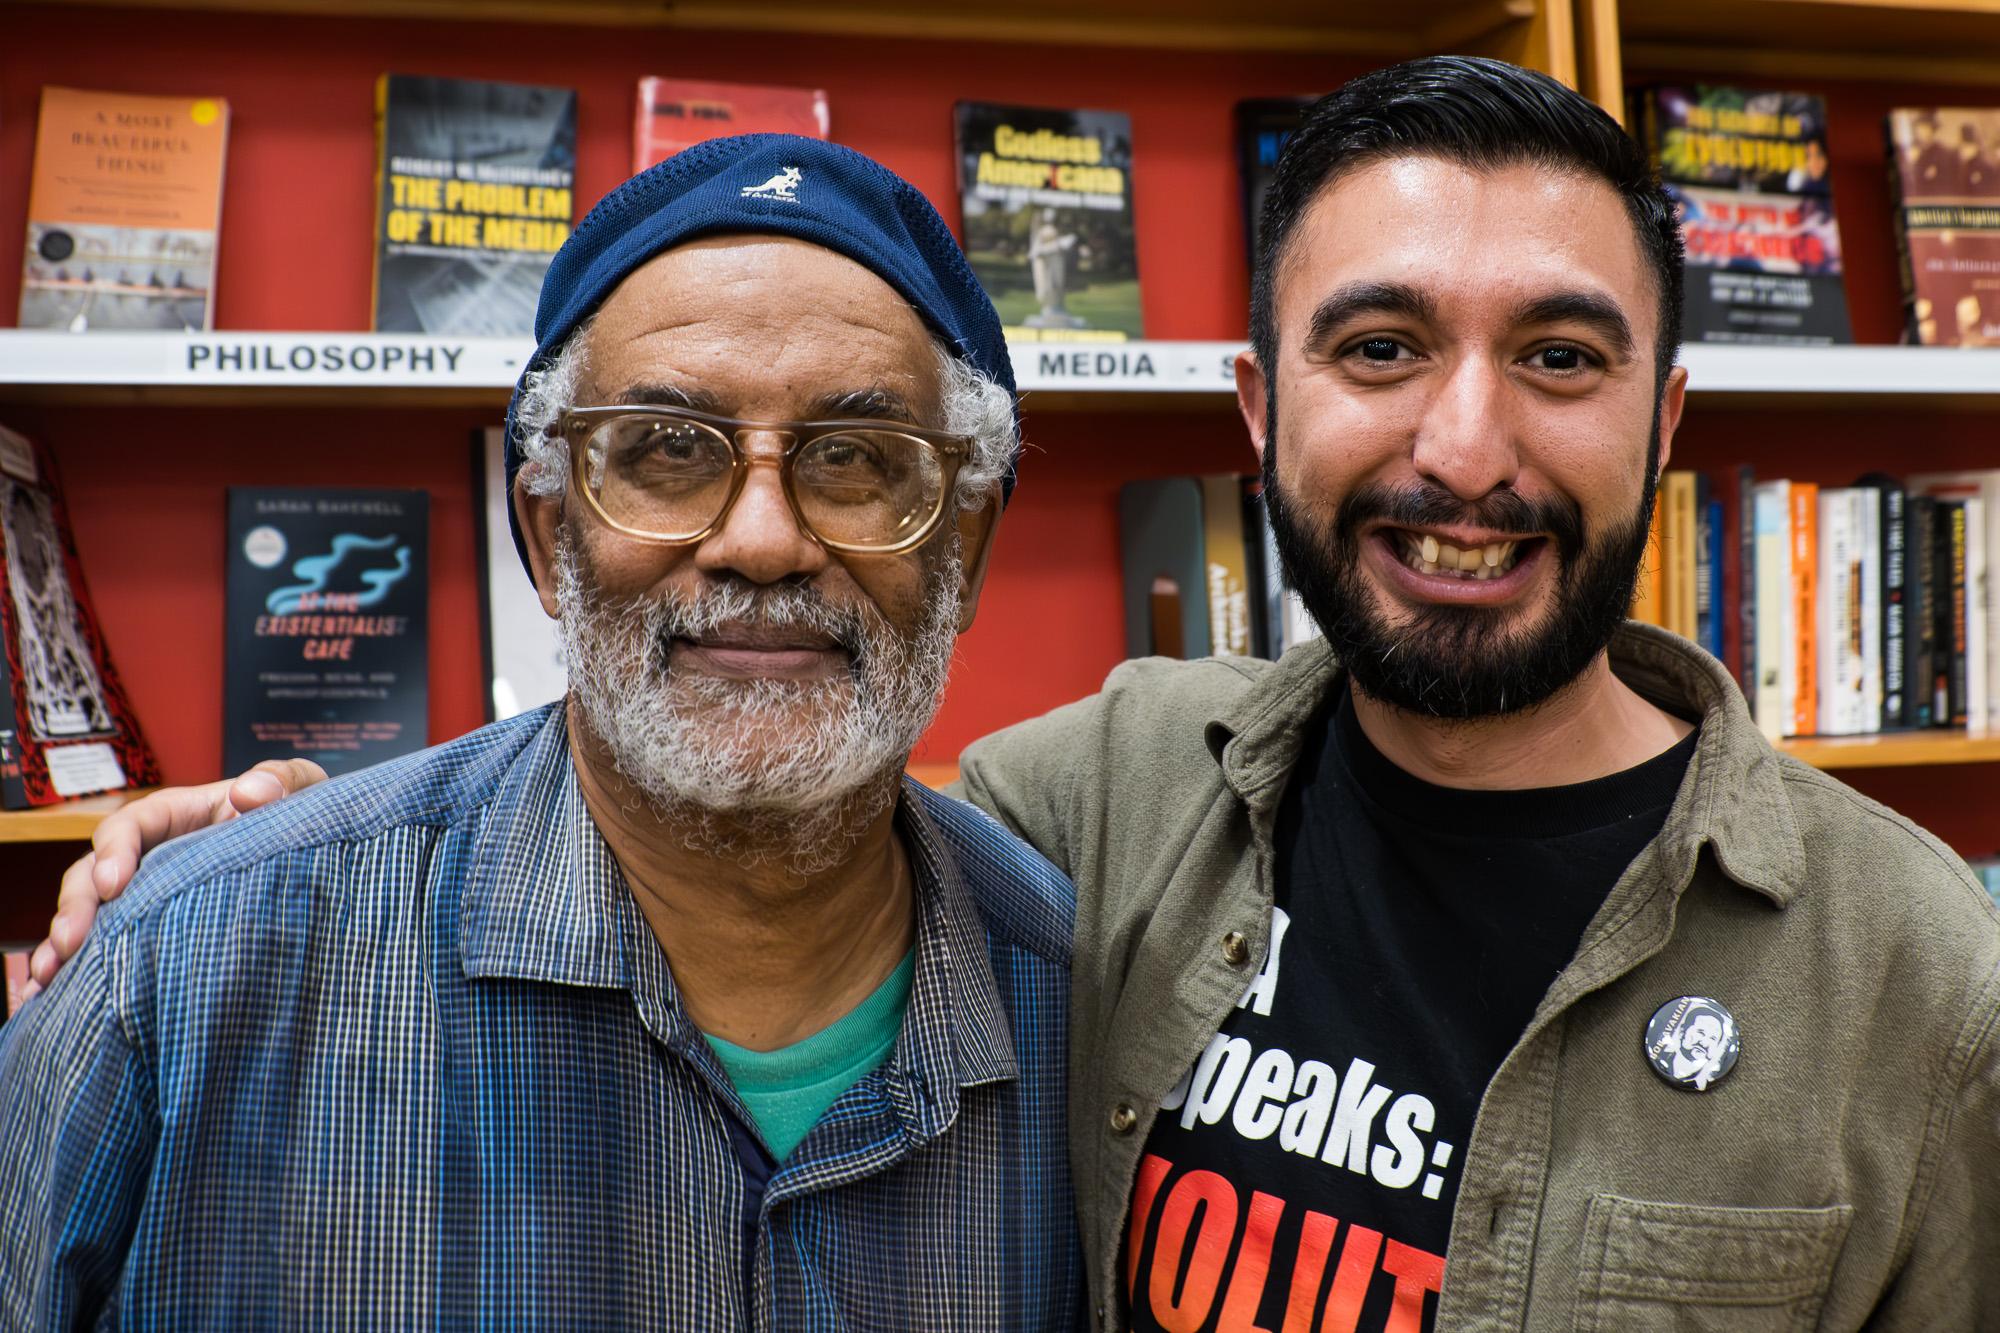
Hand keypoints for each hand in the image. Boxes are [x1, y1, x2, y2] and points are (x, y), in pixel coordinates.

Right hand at [25, 759, 328, 997]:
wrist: (314, 854)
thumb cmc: (300, 812)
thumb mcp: (302, 785)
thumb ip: (283, 778)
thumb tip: (249, 793)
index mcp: (179, 814)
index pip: (131, 824)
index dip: (116, 850)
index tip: (114, 884)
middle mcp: (150, 853)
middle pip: (93, 873)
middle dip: (76, 906)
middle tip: (71, 942)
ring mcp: (145, 892)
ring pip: (89, 912)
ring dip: (65, 943)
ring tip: (51, 976)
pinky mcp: (150, 927)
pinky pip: (106, 945)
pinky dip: (76, 968)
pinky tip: (51, 996)